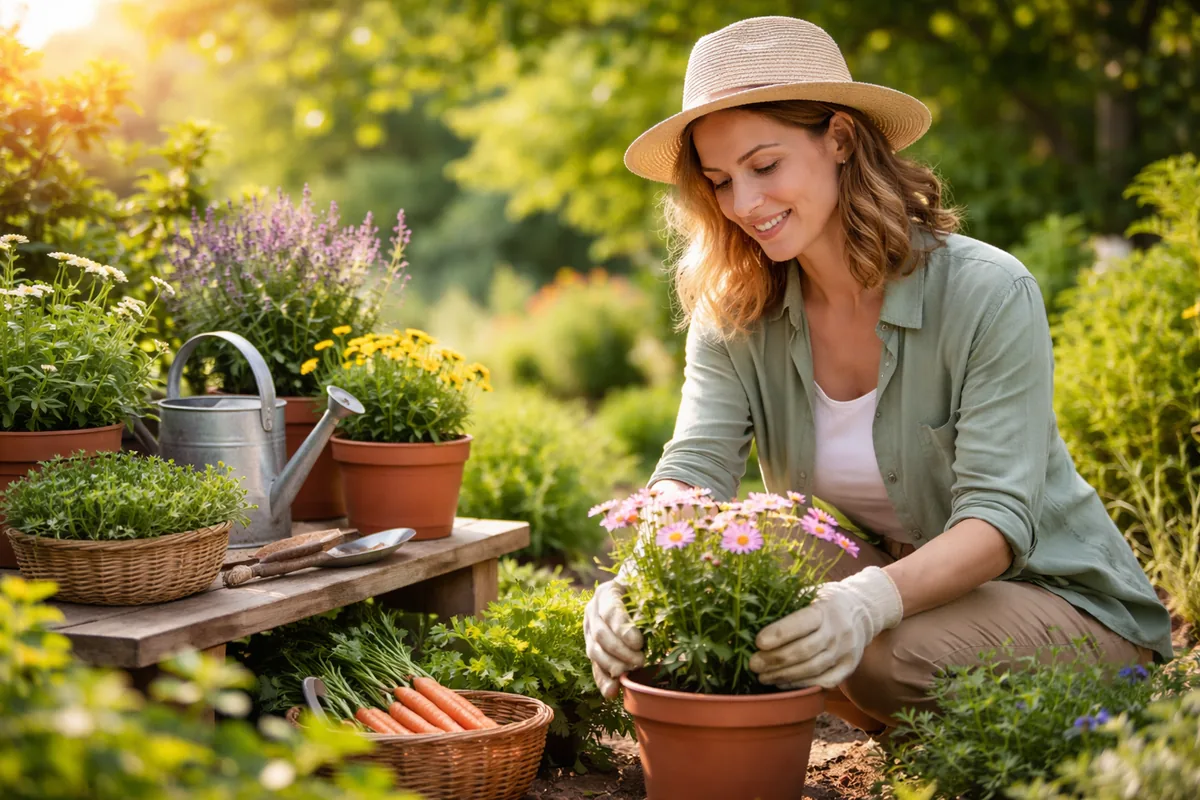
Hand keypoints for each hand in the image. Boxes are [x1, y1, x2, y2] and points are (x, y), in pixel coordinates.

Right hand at [584, 579, 644, 699]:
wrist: (636, 596)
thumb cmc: (647, 593)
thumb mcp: (650, 593)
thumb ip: (652, 606)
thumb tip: (661, 625)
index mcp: (607, 592)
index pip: (610, 610)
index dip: (622, 628)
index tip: (638, 643)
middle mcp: (593, 610)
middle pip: (600, 634)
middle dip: (620, 651)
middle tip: (640, 661)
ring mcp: (589, 630)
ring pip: (594, 651)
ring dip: (612, 666)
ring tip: (630, 674)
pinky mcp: (592, 648)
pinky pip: (594, 666)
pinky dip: (603, 680)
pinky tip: (612, 692)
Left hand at [748, 566, 902, 689]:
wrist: (862, 611)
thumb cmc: (824, 601)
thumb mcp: (809, 593)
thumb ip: (786, 605)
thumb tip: (751, 617)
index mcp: (825, 609)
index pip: (802, 623)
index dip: (779, 634)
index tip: (757, 642)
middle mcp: (838, 631)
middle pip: (804, 651)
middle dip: (775, 660)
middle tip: (753, 664)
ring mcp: (845, 652)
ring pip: (813, 669)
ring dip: (784, 676)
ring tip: (763, 677)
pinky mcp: (849, 667)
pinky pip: (824, 681)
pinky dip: (801, 684)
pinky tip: (783, 683)